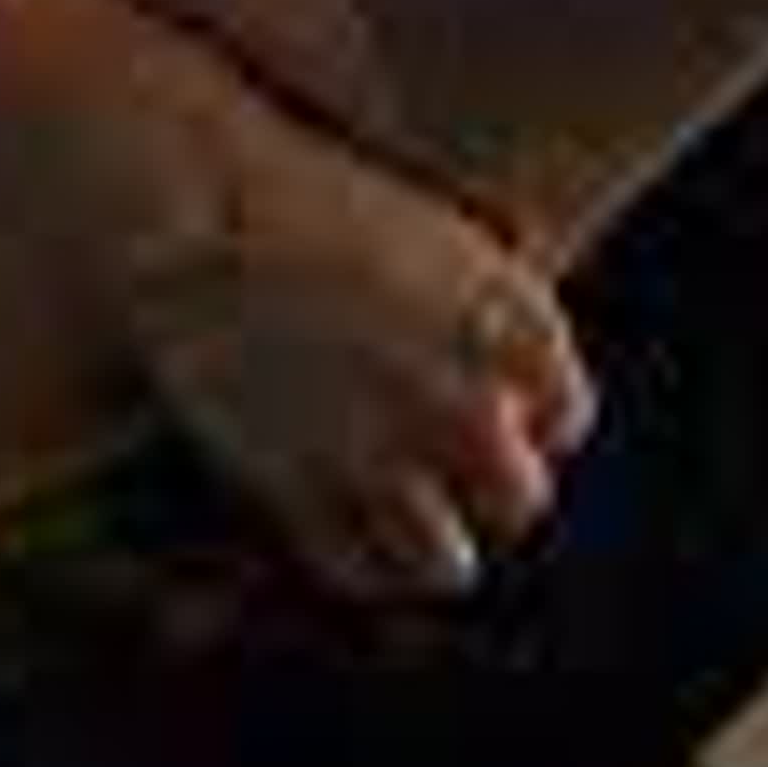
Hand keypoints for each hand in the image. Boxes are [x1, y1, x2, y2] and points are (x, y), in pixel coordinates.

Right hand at [109, 108, 597, 602]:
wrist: (201, 203)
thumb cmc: (318, 197)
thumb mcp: (440, 235)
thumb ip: (494, 314)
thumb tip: (515, 384)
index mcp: (508, 325)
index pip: (566, 417)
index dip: (535, 413)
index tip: (502, 399)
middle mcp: (460, 401)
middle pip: (520, 499)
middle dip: (493, 485)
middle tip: (457, 461)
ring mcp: (379, 453)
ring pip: (449, 561)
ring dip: (437, 542)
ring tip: (412, 512)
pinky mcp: (297, 485)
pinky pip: (358, 569)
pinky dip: (366, 563)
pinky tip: (359, 530)